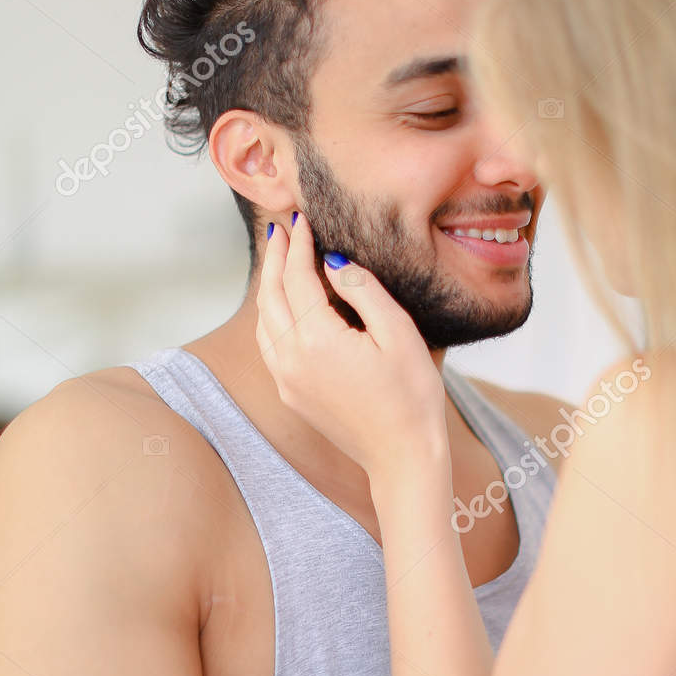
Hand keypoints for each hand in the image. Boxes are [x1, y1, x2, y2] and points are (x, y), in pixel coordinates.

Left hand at [255, 215, 446, 480]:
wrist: (402, 455)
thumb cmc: (411, 396)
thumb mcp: (398, 333)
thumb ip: (362, 290)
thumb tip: (333, 263)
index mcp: (318, 339)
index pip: (298, 277)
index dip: (300, 245)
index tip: (302, 220)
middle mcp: (292, 359)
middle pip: (271, 296)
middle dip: (276, 258)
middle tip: (281, 229)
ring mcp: (287, 380)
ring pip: (264, 322)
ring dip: (269, 287)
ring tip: (279, 260)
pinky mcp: (292, 395)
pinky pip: (270, 345)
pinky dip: (271, 317)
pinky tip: (283, 306)